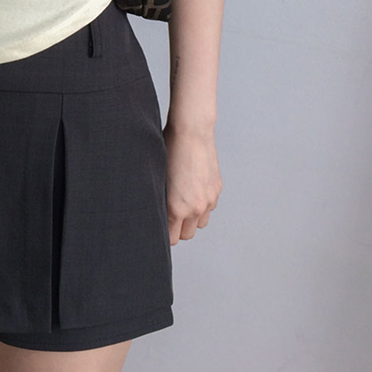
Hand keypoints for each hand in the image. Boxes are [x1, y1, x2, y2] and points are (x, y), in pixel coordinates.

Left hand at [163, 122, 221, 244]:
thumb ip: (159, 201)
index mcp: (176, 208)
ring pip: (200, 223)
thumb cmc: (168, 151)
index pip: (171, 238)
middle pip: (186, 235)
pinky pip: (209, 208)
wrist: (191, 132)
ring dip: (192, 218)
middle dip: (177, 228)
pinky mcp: (216, 190)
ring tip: (182, 203)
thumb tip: (154, 213)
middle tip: (169, 215)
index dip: (164, 233)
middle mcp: (195, 208)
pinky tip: (192, 190)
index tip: (159, 225)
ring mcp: (208, 200)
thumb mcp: (157, 179)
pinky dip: (202, 205)